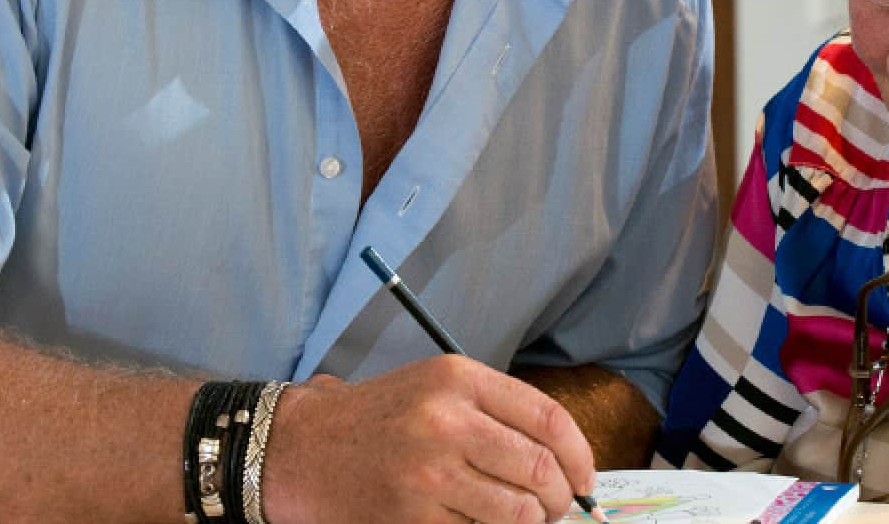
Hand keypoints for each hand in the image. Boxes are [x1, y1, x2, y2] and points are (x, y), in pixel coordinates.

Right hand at [261, 356, 598, 523]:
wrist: (303, 448)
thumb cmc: (382, 419)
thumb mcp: (438, 388)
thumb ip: (499, 415)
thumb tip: (564, 463)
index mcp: (459, 379)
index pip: (548, 420)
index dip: (579, 456)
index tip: (584, 479)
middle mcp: (445, 421)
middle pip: (540, 471)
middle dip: (559, 499)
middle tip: (554, 508)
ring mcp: (428, 473)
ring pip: (517, 513)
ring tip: (519, 519)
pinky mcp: (412, 517)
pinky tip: (473, 522)